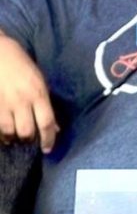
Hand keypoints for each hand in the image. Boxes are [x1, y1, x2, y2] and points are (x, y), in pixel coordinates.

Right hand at [0, 36, 57, 152]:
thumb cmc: (21, 65)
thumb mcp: (39, 81)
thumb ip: (46, 104)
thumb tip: (54, 126)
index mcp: (38, 94)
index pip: (47, 122)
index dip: (48, 139)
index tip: (48, 149)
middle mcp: (22, 100)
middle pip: (27, 131)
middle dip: (29, 140)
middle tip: (29, 140)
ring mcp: (4, 103)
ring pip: (9, 132)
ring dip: (12, 138)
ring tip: (13, 138)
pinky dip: (0, 133)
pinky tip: (2, 134)